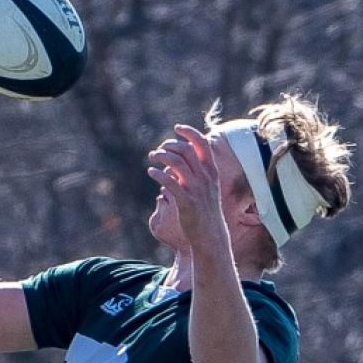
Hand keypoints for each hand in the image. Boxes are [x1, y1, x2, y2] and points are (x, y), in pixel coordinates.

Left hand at [147, 124, 225, 244]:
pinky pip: (169, 182)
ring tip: (151, 158)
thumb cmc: (204, 211)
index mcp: (212, 172)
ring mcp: (197, 189)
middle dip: (169, 145)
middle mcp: (206, 177)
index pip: (203, 143)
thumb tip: (176, 159)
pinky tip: (150, 172)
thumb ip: (195, 172)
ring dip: (161, 156)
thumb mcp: (206, 188)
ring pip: (176, 163)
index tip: (177, 127)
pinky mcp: (186, 201)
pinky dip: (157, 174)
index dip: (189, 132)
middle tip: (157, 150)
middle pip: (186, 150)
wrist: (210, 235)